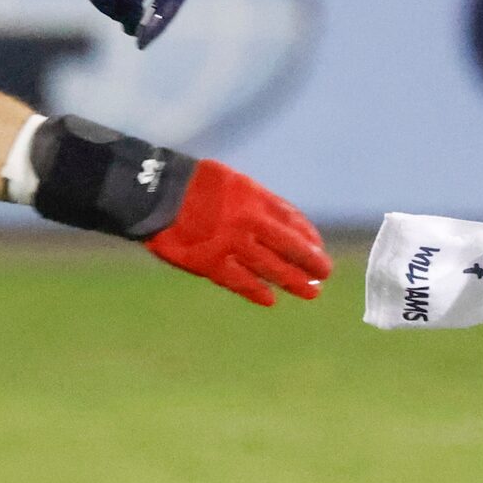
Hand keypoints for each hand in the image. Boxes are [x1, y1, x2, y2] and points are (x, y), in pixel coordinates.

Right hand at [144, 159, 330, 306]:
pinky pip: (239, 281)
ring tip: (310, 292)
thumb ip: (261, 203)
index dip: (309, 238)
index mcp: (255, 199)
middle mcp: (249, 222)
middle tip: (324, 274)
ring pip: (270, 268)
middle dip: (310, 262)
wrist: (158, 194)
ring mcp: (231, 245)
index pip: (292, 221)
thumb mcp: (235, 183)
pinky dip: (256, 291)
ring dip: (293, 281)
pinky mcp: (211, 263)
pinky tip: (269, 298)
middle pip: (289, 247)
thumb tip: (290, 224)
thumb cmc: (197, 186)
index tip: (319, 249)